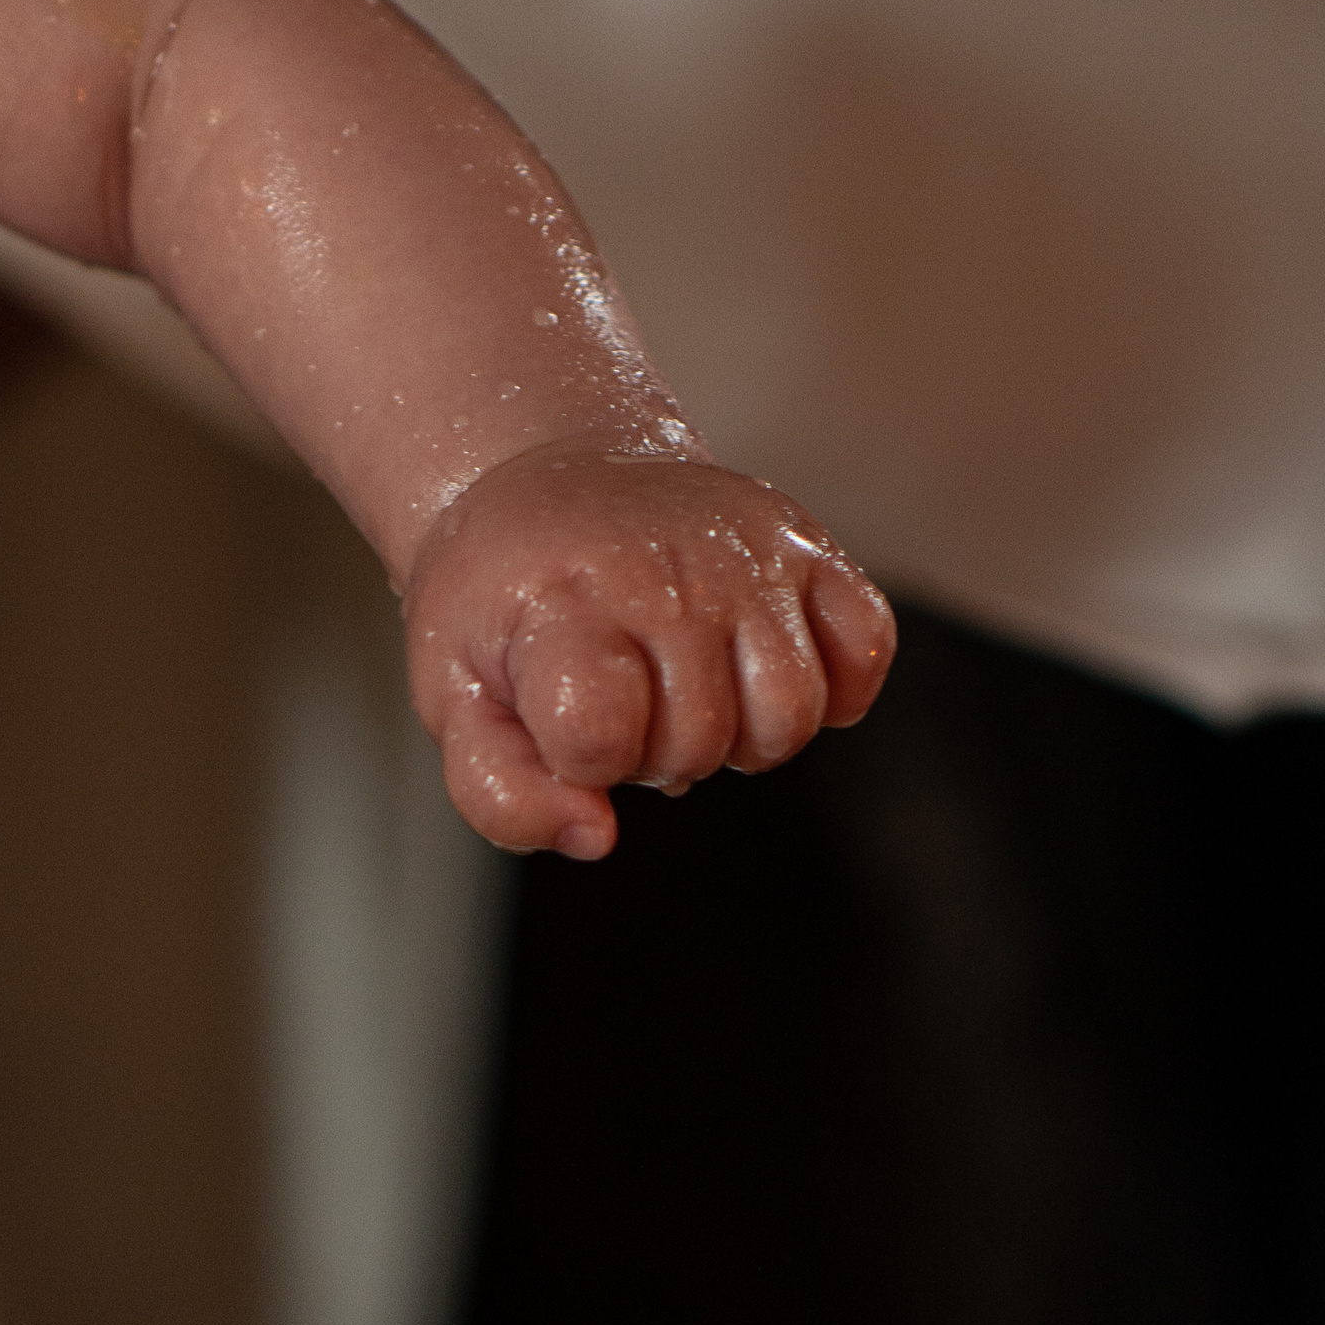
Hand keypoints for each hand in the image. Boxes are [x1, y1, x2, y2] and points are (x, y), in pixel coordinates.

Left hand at [404, 442, 895, 860]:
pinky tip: (758, 670)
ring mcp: (744, 553)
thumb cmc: (504, 608)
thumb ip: (500, 791)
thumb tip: (595, 835)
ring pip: (793, 711)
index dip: (586, 759)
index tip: (562, 720)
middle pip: (703, 738)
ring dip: (743, 734)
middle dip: (659, 754)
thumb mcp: (457, 698)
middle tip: (625, 701)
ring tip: (689, 691)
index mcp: (559, 603)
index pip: (600, 733)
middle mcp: (662, 570)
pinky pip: (867, 648)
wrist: (550, 489)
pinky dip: (832, 687)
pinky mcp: (807, 543)